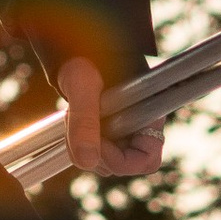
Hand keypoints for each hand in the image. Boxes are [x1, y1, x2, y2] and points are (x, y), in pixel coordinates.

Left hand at [59, 54, 164, 180]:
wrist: (78, 53)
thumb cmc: (87, 60)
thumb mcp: (83, 85)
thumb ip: (83, 120)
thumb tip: (86, 161)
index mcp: (149, 118)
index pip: (146, 161)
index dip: (120, 160)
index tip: (97, 139)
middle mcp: (138, 131)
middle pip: (118, 166)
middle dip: (93, 149)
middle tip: (76, 119)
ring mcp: (121, 135)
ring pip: (100, 163)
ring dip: (81, 144)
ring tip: (73, 115)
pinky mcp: (104, 135)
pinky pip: (89, 153)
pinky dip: (75, 142)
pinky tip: (71, 120)